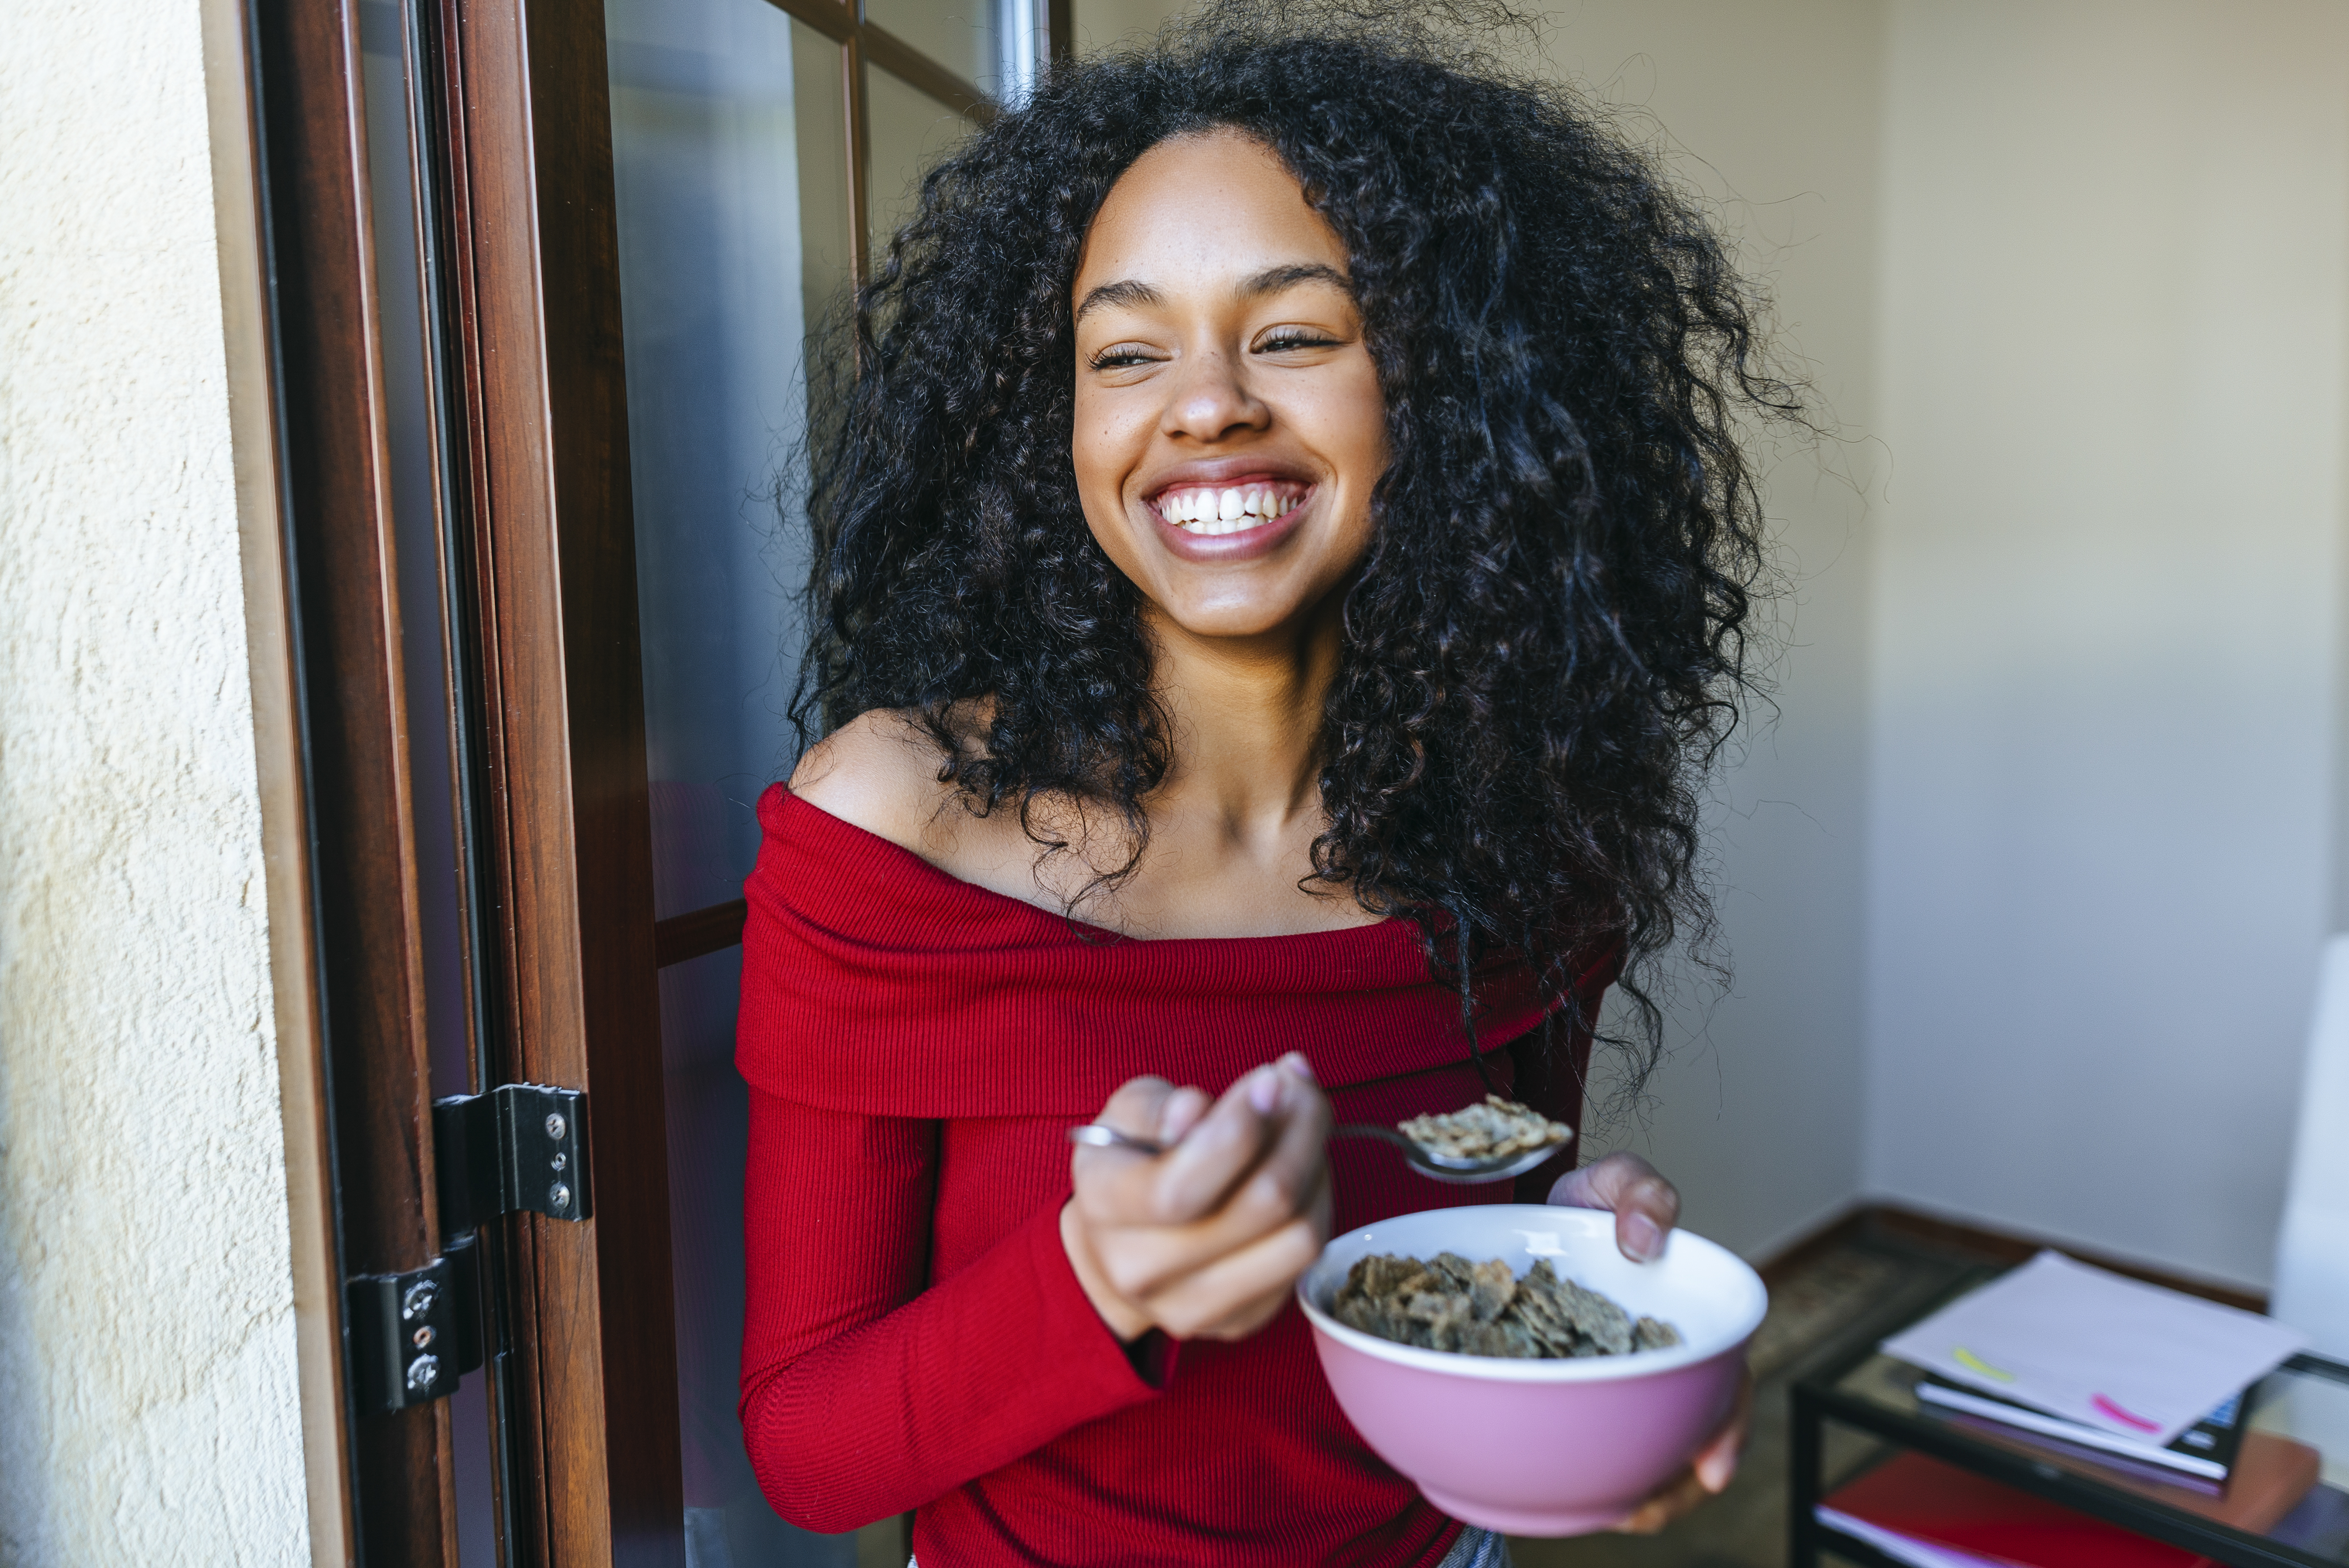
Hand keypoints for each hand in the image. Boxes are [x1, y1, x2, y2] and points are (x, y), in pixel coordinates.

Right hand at [1062, 1052, 1330, 1342]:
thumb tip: (1195, 1111)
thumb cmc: (1130, 1162)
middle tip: (1299, 1084)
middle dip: (1299, 1127)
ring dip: (1317, 1165)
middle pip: (1262, 1206)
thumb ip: (1158, 1107)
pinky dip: (1317, 1202)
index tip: (1270, 1078)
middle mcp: (1143, 1271)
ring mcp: (1194, 1307)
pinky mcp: (1239, 1322)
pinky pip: (1307, 1260)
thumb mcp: (1125, 1114)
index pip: (1183, 1187)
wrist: (1116, 1247)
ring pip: (1299, 1238)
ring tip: (1303, 1121)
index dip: (1241, 1128)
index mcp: (1104, 1208)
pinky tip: (1300, 1166)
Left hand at [1549, 1151, 1748, 1529]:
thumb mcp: (1613, 1181)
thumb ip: (1639, 1190)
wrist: (1532, 1220)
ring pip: (1649, 1453)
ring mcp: (1622, 1384)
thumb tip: (1646, 1240)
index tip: (1713, 1469)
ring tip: (1613, 1513)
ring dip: (1641, 1493)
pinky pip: (1597, 1445)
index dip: (1728, 1427)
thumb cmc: (1587, 1205)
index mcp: (1689, 1319)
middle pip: (1693, 1434)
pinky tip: (1579, 1493)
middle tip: (1644, 1512)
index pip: (1729, 1381)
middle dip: (1679, 1487)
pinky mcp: (1580, 1394)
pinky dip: (1595, 1474)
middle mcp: (1663, 1361)